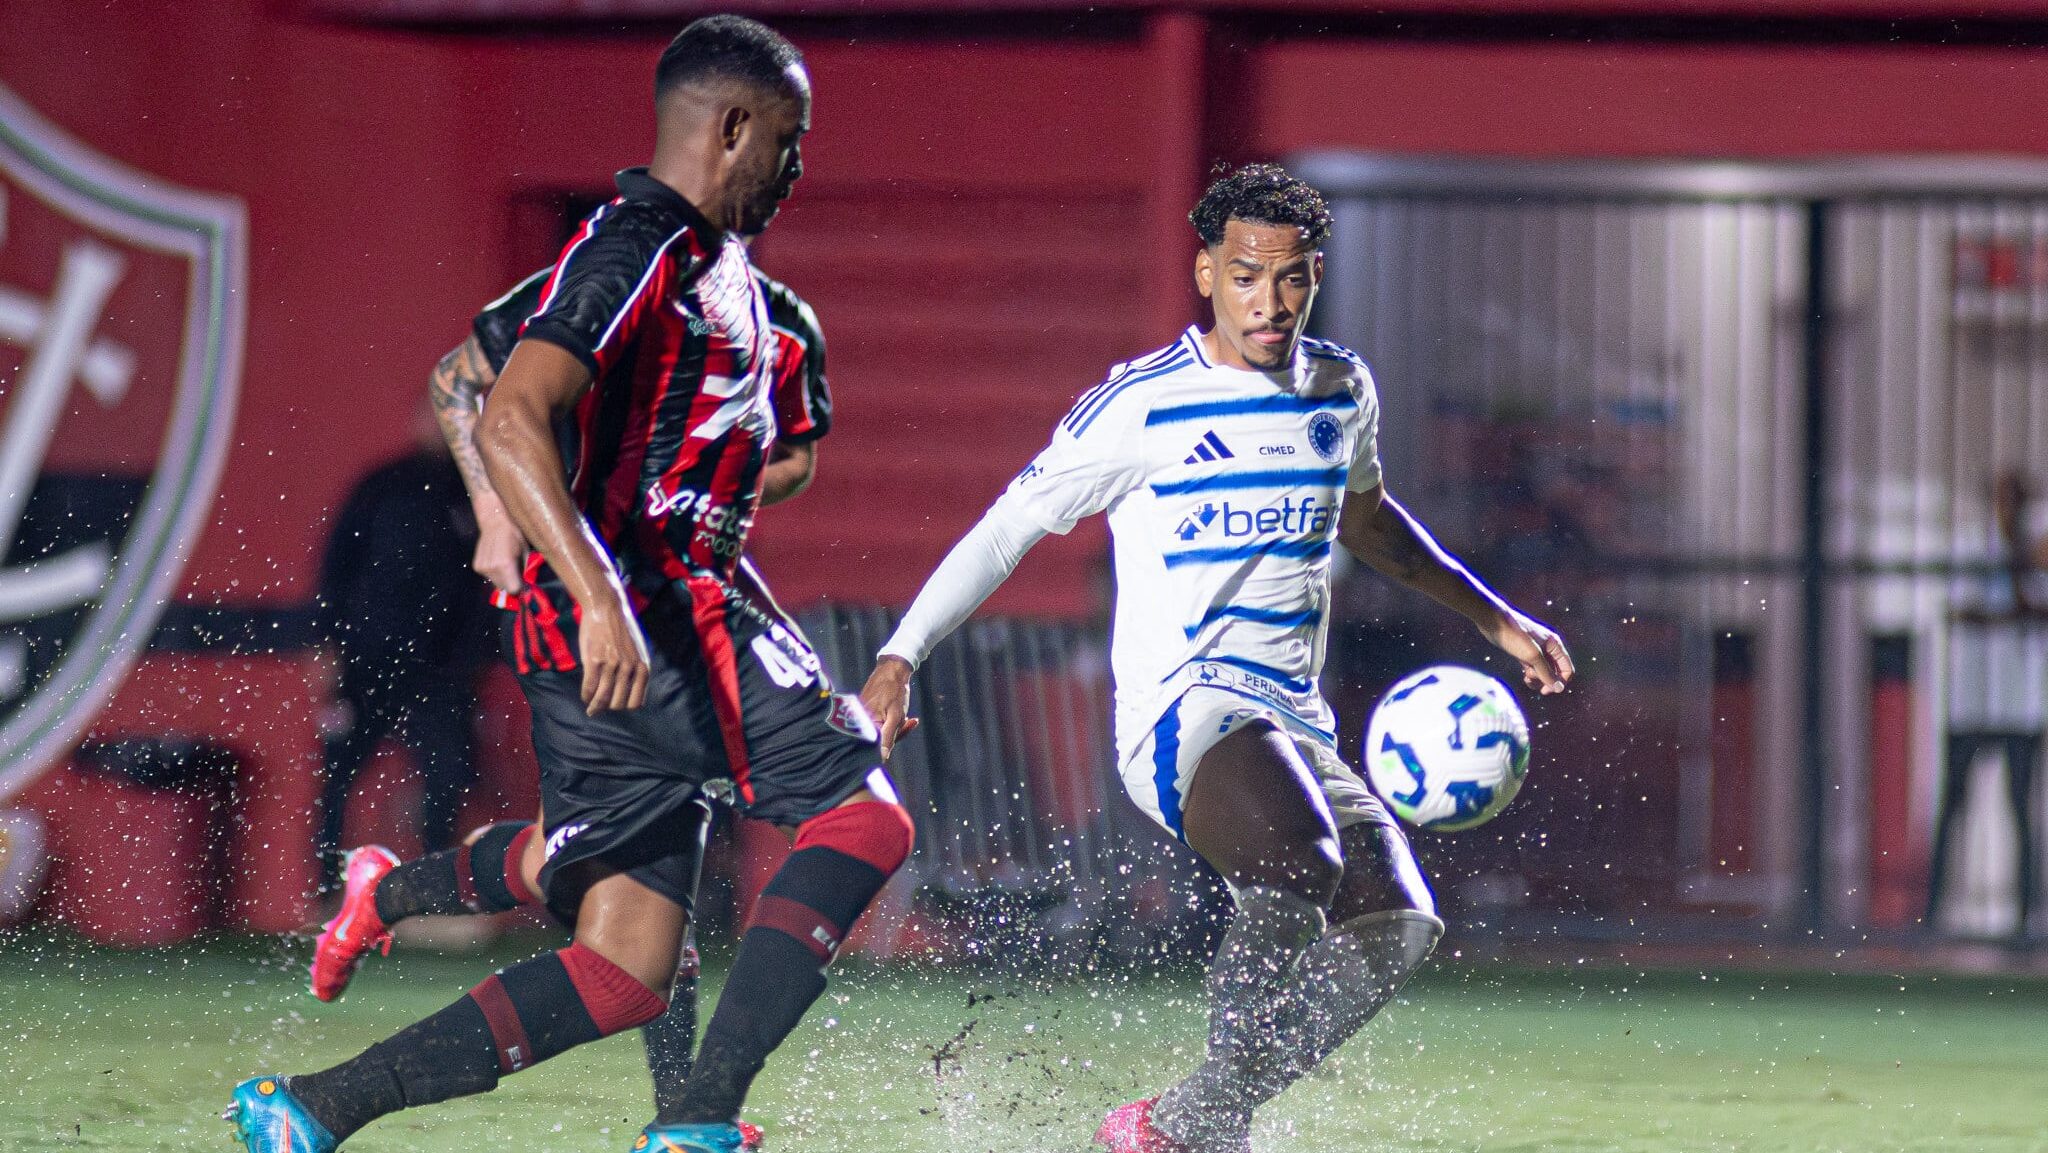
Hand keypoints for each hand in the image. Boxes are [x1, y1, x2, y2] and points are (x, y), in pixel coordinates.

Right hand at [471, 496, 527, 596]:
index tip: (524, 585)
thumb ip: (525, 571)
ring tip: (508, 566)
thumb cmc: (514, 535)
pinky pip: (489, 577)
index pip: (513, 589)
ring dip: (503, 580)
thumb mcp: (525, 552)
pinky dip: (495, 574)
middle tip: (517, 575)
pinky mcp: (477, 566)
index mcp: (505, 565)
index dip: (520, 588)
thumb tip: (528, 584)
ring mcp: (482, 568)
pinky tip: (498, 562)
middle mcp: (492, 568)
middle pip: (504, 588)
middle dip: (512, 584)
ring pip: (496, 583)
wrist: (495, 522)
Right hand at [578, 594, 650, 714]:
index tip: (617, 705)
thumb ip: (635, 670)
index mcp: (641, 666)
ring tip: (591, 709)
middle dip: (609, 708)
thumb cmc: (619, 631)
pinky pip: (589, 686)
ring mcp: (611, 664)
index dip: (625, 707)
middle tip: (601, 706)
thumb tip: (629, 693)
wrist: (604, 609)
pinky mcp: (594, 660)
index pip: (636, 701)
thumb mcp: (636, 651)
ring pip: (602, 697)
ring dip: (595, 706)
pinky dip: (586, 695)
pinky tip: (585, 696)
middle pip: (619, 703)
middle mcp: (628, 667)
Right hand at [859, 655, 920, 758]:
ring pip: (881, 731)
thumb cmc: (894, 691)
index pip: (876, 747)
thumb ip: (889, 737)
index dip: (891, 743)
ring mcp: (862, 716)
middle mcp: (860, 722)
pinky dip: (892, 721)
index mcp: (865, 724)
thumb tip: (882, 758)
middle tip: (909, 721)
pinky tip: (904, 716)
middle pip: (879, 739)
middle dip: (897, 733)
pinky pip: (880, 723)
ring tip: (907, 717)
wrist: (892, 669)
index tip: (903, 729)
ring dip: (896, 727)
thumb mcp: (896, 716)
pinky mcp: (866, 712)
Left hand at [1479, 606, 1573, 695]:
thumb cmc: (1514, 635)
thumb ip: (1546, 672)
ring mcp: (1535, 650)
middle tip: (1535, 685)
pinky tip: (1524, 676)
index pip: (1567, 668)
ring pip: (1543, 671)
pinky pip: (1533, 668)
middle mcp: (1548, 647)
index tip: (1546, 690)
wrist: (1492, 622)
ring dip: (1538, 679)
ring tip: (1527, 678)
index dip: (1560, 682)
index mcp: (1555, 645)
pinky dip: (1530, 674)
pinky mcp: (1524, 653)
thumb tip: (1559, 688)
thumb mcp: (1532, 656)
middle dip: (1547, 681)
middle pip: (1555, 671)